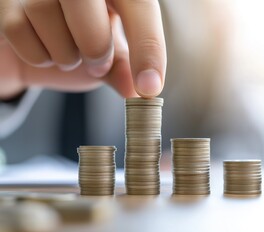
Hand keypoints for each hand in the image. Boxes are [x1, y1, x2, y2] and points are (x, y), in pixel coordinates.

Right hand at [0, 0, 165, 98]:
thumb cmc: (78, 42)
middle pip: (84, 2)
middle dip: (95, 47)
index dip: (148, 46)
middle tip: (97, 64)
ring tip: (68, 53)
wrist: (35, 42)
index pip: (139, 5)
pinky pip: (20, 31)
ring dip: (64, 55)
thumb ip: (124, 68)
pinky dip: (38, 56)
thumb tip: (138, 90)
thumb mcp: (109, 54)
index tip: (149, 86)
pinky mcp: (5, 0)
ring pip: (47, 16)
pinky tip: (43, 48)